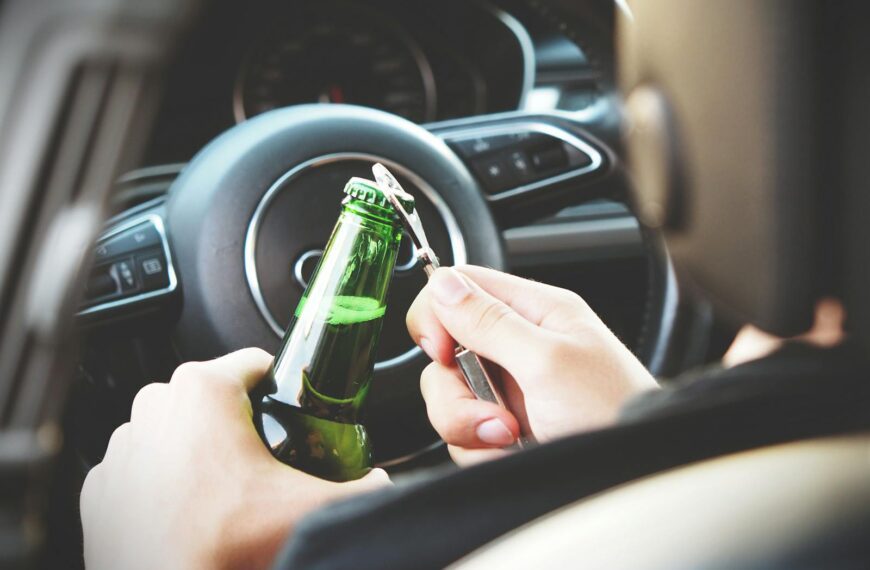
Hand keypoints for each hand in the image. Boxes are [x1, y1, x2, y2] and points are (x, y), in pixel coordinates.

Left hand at [80, 348, 389, 569]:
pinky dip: (161, 480)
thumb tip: (385, 483)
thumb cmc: (224, 546)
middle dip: (238, 420)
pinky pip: (141, 465)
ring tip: (223, 489)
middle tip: (262, 459)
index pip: (256, 364)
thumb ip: (363, 487)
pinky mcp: (101, 484)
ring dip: (197, 448)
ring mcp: (122, 445)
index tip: (290, 413)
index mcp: (203, 389)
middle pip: (214, 396)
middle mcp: (154, 404)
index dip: (282, 387)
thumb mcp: (312, 507)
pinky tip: (186, 508)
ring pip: (173, 428)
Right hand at [406, 266, 656, 464]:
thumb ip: (490, 322)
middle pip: (445, 351)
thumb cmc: (613, 413)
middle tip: (493, 411)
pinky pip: (461, 433)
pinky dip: (480, 449)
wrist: (630, 476)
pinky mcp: (502, 428)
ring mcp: (508, 389)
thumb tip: (443, 283)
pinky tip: (512, 451)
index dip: (437, 316)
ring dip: (469, 425)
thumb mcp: (548, 361)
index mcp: (536, 311)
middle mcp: (517, 346)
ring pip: (448, 396)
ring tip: (511, 436)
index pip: (460, 286)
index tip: (442, 352)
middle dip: (456, 390)